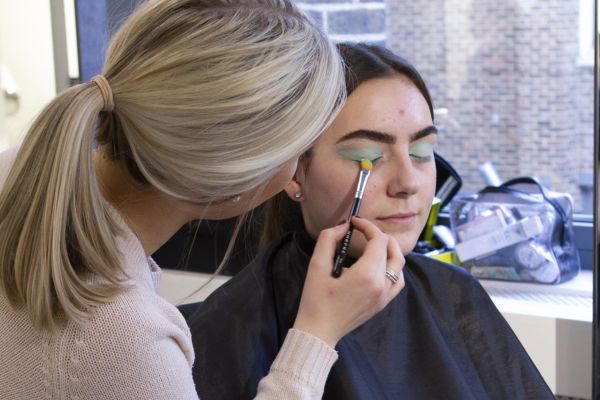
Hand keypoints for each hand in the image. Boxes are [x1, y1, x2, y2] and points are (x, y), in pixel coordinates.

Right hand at [292, 217, 404, 347]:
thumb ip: (329, 239)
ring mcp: (385, 296)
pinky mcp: (383, 304)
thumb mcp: (316, 265)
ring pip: (399, 265)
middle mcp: (381, 285)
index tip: (354, 223)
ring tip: (373, 245)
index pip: (378, 240)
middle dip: (379, 236)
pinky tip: (378, 265)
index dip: (368, 226)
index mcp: (367, 275)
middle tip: (363, 231)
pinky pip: (398, 281)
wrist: (319, 331)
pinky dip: (393, 268)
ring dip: (389, 250)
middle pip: (392, 250)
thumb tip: (344, 226)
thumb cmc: (315, 299)